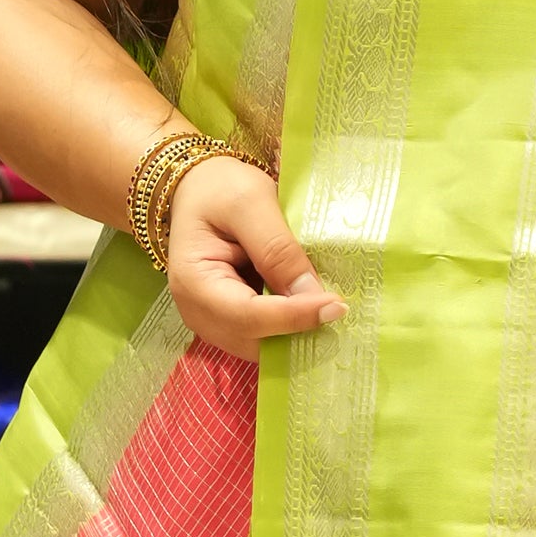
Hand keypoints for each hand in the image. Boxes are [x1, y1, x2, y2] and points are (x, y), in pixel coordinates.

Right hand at [167, 151, 344, 354]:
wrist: (198, 188)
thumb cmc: (220, 188)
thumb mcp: (250, 203)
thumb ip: (278, 248)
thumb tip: (312, 295)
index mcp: (193, 281)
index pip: (247, 315)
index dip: (293, 316)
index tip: (336, 306)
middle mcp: (197, 313)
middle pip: (254, 342)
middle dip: (298, 333)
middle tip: (341, 312)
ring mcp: (212, 322)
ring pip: (261, 348)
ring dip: (297, 336)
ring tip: (331, 311)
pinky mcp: (229, 322)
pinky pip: (263, 338)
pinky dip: (289, 329)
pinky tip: (314, 310)